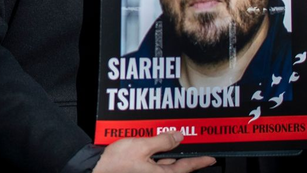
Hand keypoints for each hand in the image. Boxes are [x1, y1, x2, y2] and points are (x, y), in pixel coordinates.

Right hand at [94, 130, 215, 172]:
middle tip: (191, 143)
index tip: (211, 158)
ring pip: (164, 162)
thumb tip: (178, 137)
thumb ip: (162, 141)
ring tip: (173, 137)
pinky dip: (156, 152)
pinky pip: (153, 161)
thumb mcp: (141, 147)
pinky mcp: (139, 169)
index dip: (200, 161)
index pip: (187, 167)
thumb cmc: (116, 163)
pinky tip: (154, 142)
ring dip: (168, 150)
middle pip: (176, 165)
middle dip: (182, 152)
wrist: (96, 170)